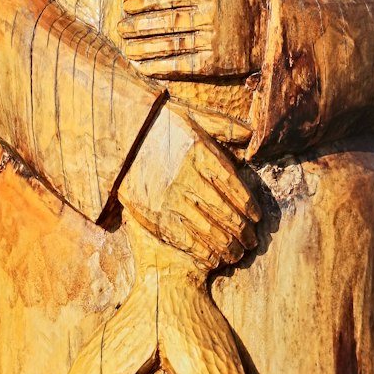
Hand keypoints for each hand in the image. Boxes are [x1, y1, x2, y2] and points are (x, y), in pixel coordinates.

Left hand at [118, 0, 265, 79]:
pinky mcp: (216, 63)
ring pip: (171, 43)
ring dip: (145, 47)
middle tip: (120, 27)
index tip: (126, 4)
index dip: (144, 0)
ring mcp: (213, 39)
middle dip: (139, 24)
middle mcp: (210, 14)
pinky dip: (161, 66)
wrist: (274, 27)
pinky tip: (144, 66)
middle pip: (167, 20)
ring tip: (126, 47)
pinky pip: (183, 64)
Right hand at [118, 104, 259, 268]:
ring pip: (207, 230)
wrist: (116, 134)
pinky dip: (201, 252)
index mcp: (201, 154)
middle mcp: (187, 177)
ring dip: (226, 246)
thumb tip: (251, 135)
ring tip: (235, 254)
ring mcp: (168, 198)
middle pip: (225, 213)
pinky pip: (183, 239)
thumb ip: (225, 127)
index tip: (257, 219)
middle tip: (251, 242)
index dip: (249, 207)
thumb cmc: (159, 124)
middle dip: (242, 232)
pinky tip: (212, 258)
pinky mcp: (151, 214)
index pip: (234, 188)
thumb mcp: (193, 116)